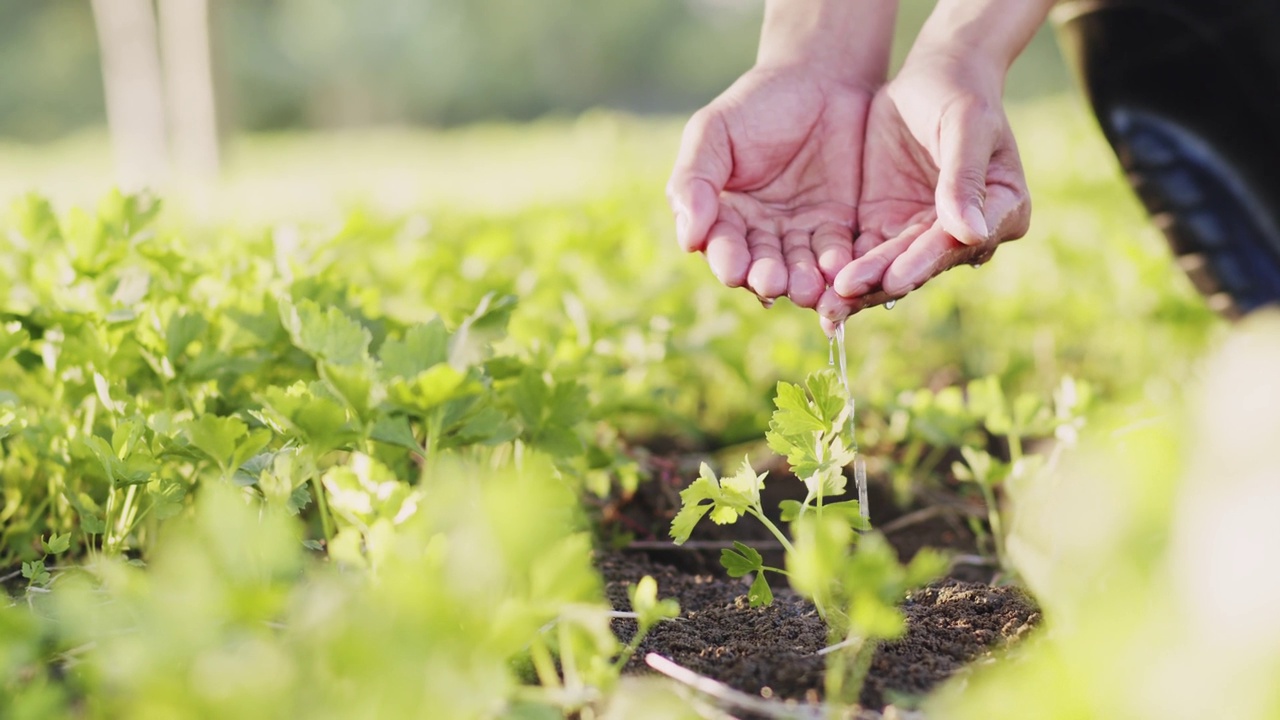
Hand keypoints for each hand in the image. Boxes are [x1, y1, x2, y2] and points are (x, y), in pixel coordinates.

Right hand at [667, 66, 871, 308]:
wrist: (820, 78)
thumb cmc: (757, 103)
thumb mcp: (713, 132)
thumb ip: (694, 180)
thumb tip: (687, 238)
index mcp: (724, 215)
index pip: (722, 244)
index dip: (727, 258)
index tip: (732, 271)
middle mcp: (760, 233)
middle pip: (761, 264)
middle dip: (766, 276)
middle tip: (772, 284)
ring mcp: (801, 233)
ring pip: (799, 266)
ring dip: (803, 281)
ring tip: (808, 289)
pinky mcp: (839, 228)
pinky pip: (837, 252)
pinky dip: (838, 265)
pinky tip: (840, 271)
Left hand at [817, 53, 1031, 323]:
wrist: (933, 75)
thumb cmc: (960, 93)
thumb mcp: (965, 127)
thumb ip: (964, 179)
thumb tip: (971, 234)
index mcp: (1002, 210)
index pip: (957, 243)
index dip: (924, 262)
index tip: (894, 280)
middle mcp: (966, 233)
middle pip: (921, 263)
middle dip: (880, 284)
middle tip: (843, 302)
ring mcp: (924, 232)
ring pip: (890, 265)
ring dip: (858, 287)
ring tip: (826, 307)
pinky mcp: (888, 224)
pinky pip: (865, 252)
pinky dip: (842, 269)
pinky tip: (816, 288)